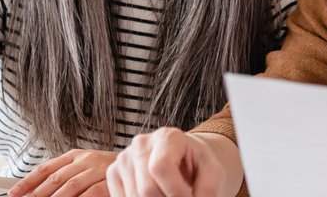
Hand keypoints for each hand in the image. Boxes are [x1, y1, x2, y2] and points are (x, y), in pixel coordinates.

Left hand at [8, 149, 115, 196]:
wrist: (137, 165)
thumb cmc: (104, 171)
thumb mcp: (82, 168)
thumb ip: (63, 176)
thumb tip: (36, 191)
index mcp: (74, 156)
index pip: (45, 168)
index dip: (27, 181)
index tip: (13, 193)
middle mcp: (84, 160)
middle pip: (55, 178)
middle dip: (37, 193)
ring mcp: (97, 170)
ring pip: (70, 186)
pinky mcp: (108, 182)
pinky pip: (89, 193)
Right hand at [106, 128, 234, 196]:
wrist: (185, 158)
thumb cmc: (198, 165)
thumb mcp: (212, 174)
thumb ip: (207, 191)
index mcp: (167, 137)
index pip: (161, 168)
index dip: (175, 193)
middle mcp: (141, 143)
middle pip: (146, 189)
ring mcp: (124, 158)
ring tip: (169, 196)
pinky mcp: (114, 172)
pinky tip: (156, 196)